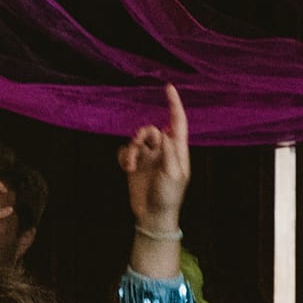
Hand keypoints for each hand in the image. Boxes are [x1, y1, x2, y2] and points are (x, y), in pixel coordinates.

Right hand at [119, 84, 190, 234]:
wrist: (153, 215)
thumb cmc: (169, 196)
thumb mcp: (173, 173)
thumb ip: (169, 151)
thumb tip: (163, 132)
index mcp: (178, 151)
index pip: (177, 122)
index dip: (174, 104)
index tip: (169, 87)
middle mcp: (163, 151)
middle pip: (151, 130)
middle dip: (143, 135)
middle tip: (139, 146)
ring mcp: (148, 158)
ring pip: (136, 140)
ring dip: (131, 150)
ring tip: (131, 165)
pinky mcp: (135, 165)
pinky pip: (125, 151)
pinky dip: (124, 157)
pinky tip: (127, 168)